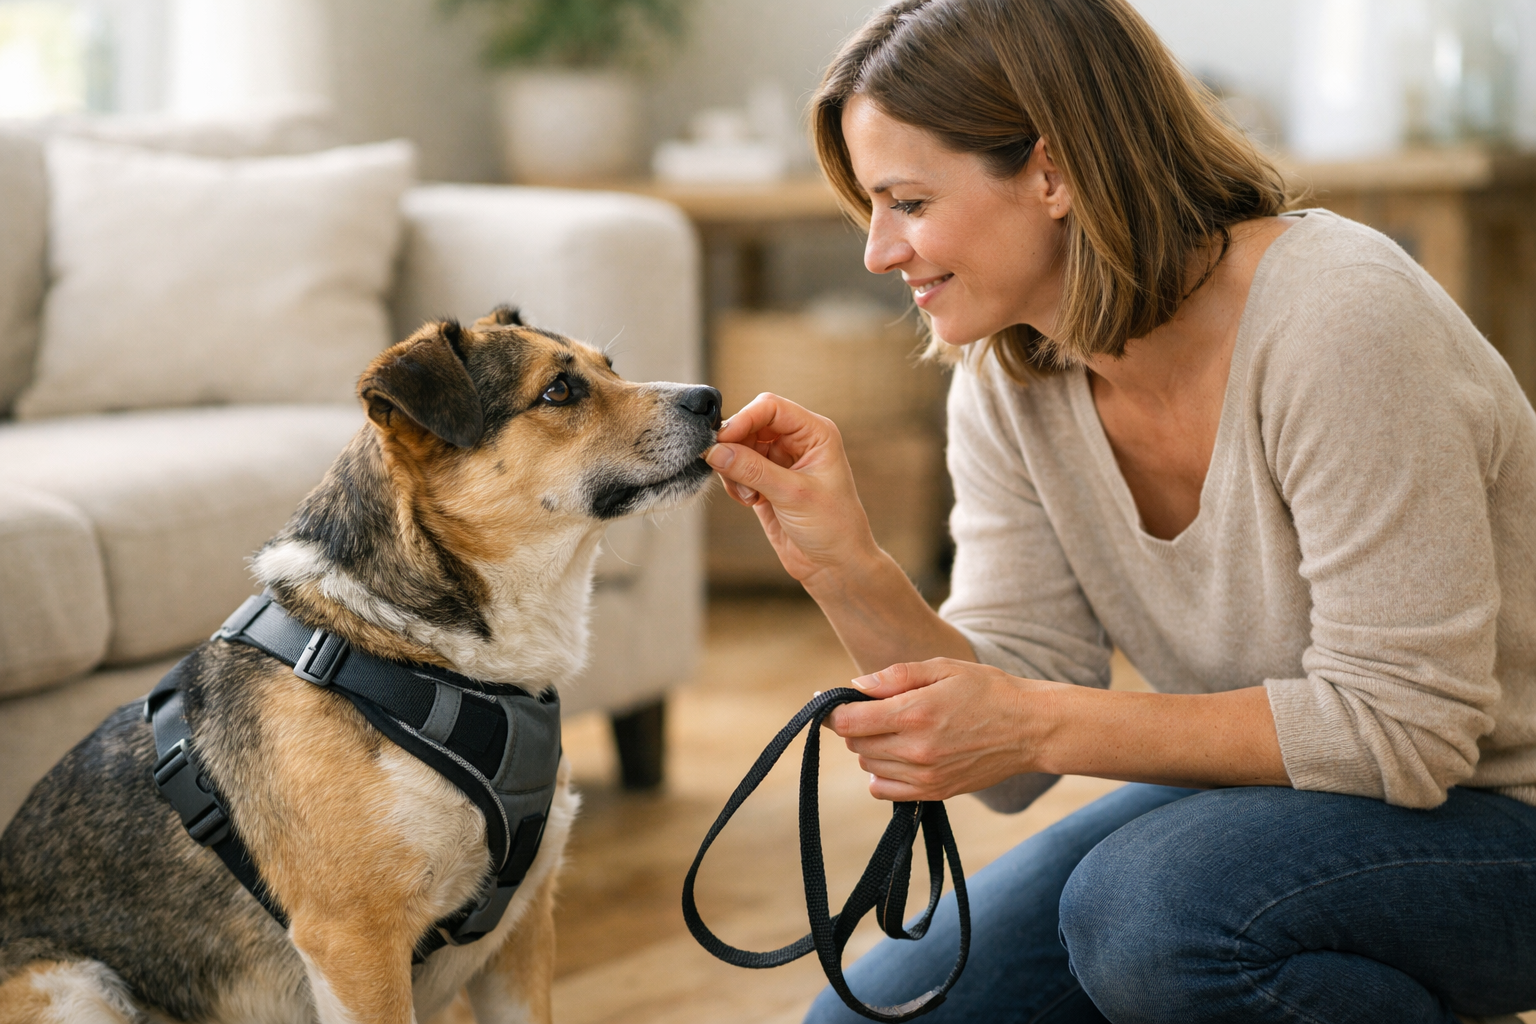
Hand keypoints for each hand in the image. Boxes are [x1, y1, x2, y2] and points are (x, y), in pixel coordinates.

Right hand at [705, 393, 879, 584]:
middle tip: (730, 472)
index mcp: (814, 433)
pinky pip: (737, 470)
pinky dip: (735, 484)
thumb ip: (752, 470)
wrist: (835, 566)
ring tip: (750, 497)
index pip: (771, 408)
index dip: (744, 419)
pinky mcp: (765, 482)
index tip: (723, 441)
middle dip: (736, 447)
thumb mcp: (793, 495)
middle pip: (750, 425)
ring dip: (734, 470)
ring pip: (739, 448)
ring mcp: (779, 462)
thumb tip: (715, 450)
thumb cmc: (832, 527)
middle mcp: (797, 442)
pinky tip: (751, 502)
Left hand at [826, 658, 1065, 801]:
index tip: (833, 701)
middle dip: (855, 725)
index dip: (832, 710)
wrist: (1031, 729)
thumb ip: (897, 676)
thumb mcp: (944, 668)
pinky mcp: (935, 792)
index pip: (847, 722)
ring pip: (867, 766)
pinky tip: (898, 755)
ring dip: (870, 747)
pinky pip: (884, 790)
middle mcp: (915, 749)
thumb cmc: (988, 690)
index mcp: (915, 713)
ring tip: (895, 729)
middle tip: (876, 709)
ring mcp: (925, 776)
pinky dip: (880, 774)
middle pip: (855, 744)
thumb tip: (857, 686)